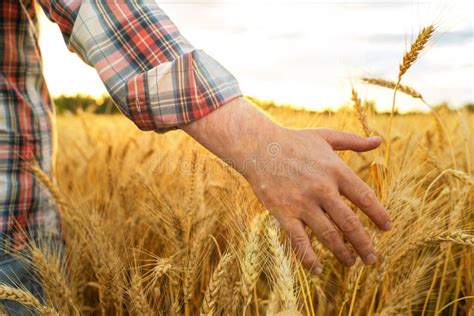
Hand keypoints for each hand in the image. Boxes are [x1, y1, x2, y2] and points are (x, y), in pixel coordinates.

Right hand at [182, 97, 390, 272]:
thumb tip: (379, 141)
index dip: (379, 215)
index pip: (365, 198)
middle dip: (365, 244)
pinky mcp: (283, 212)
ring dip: (343, 253)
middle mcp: (322, 189)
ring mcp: (302, 203)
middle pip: (350, 223)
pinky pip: (299, 241)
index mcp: (335, 170)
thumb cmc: (293, 140)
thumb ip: (353, 141)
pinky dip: (309, 258)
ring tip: (351, 263)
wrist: (258, 146)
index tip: (387, 228)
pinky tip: (317, 270)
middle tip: (372, 258)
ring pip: (328, 235)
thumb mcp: (326, 136)